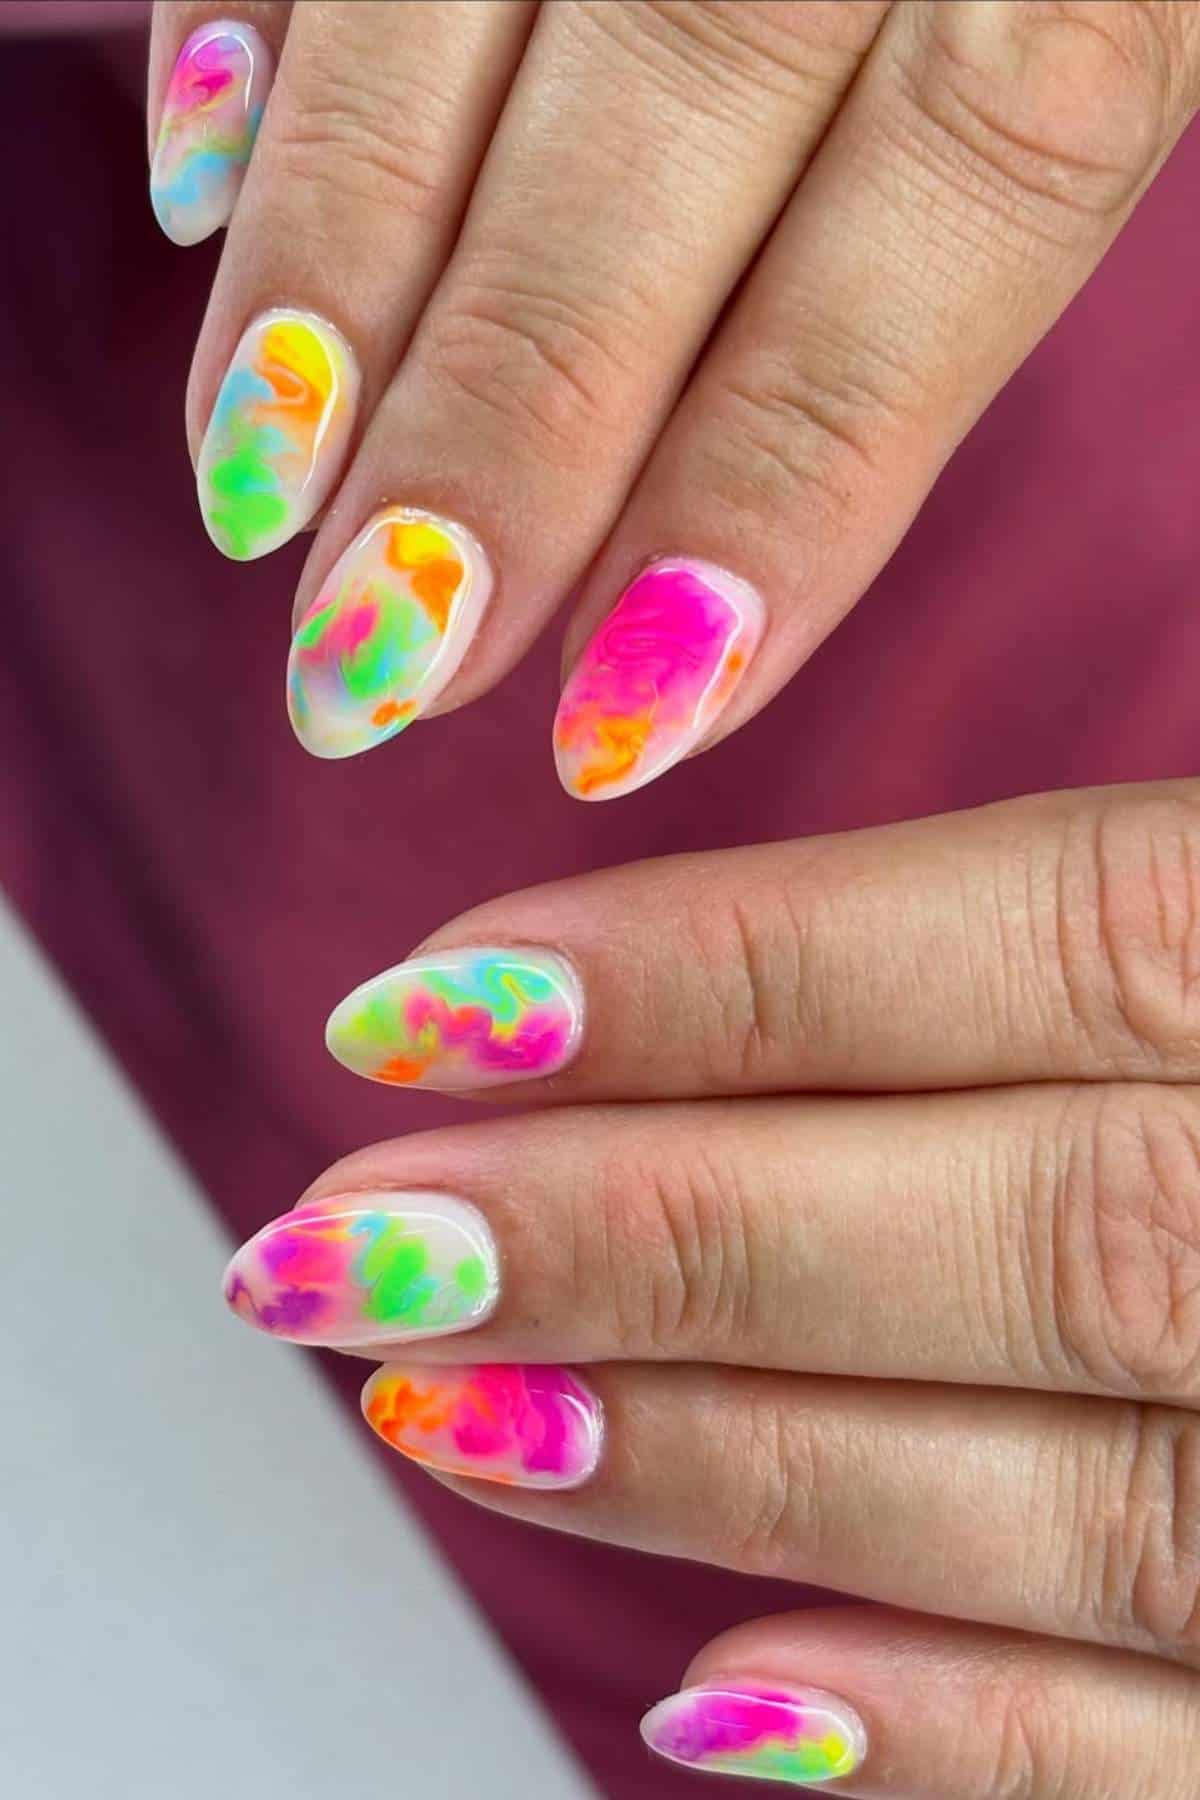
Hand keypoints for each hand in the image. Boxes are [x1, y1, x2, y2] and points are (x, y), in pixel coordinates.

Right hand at [150, 1, 1199, 796]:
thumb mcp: (1091, 39)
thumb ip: (917, 272)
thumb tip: (672, 615)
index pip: (982, 167)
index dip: (788, 473)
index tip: (626, 716)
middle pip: (691, 81)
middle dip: (513, 408)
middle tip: (382, 652)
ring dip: (337, 255)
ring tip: (253, 494)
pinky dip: (242, 10)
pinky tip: (194, 190)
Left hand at [224, 777, 1199, 1792]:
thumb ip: (1040, 942)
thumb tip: (621, 993)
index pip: (1066, 944)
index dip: (737, 970)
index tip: (435, 1004)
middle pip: (1044, 1232)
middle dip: (665, 1232)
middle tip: (364, 1235)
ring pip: (1083, 1499)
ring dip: (733, 1463)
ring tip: (451, 1415)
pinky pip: (1192, 1750)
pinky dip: (959, 1737)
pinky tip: (720, 1701)